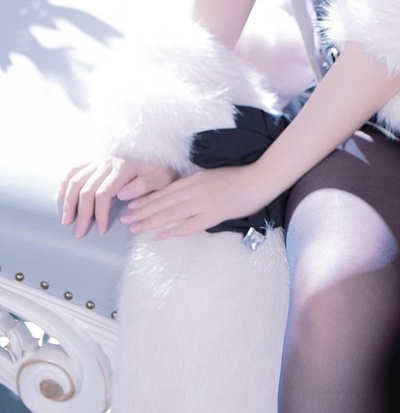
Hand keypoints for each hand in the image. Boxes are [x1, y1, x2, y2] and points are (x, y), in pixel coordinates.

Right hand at [58, 157, 175, 238]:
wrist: (159, 150)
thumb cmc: (161, 168)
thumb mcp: (161, 178)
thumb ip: (144, 186)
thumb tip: (122, 195)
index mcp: (124, 167)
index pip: (104, 193)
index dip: (100, 213)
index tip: (101, 230)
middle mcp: (107, 161)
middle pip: (86, 189)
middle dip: (82, 213)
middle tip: (79, 232)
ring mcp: (98, 159)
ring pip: (76, 180)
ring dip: (68, 201)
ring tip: (66, 220)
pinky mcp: (94, 160)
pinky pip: (74, 169)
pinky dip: (65, 183)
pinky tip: (60, 196)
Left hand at [119, 164, 269, 237]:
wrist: (259, 180)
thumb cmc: (238, 178)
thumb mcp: (211, 176)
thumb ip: (194, 184)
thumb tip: (179, 194)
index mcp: (194, 179)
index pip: (164, 192)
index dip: (146, 200)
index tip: (131, 207)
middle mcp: (195, 190)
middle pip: (163, 203)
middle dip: (142, 212)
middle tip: (125, 221)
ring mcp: (204, 202)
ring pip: (171, 213)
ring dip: (151, 222)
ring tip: (136, 229)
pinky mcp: (215, 214)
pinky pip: (190, 225)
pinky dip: (174, 231)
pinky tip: (161, 235)